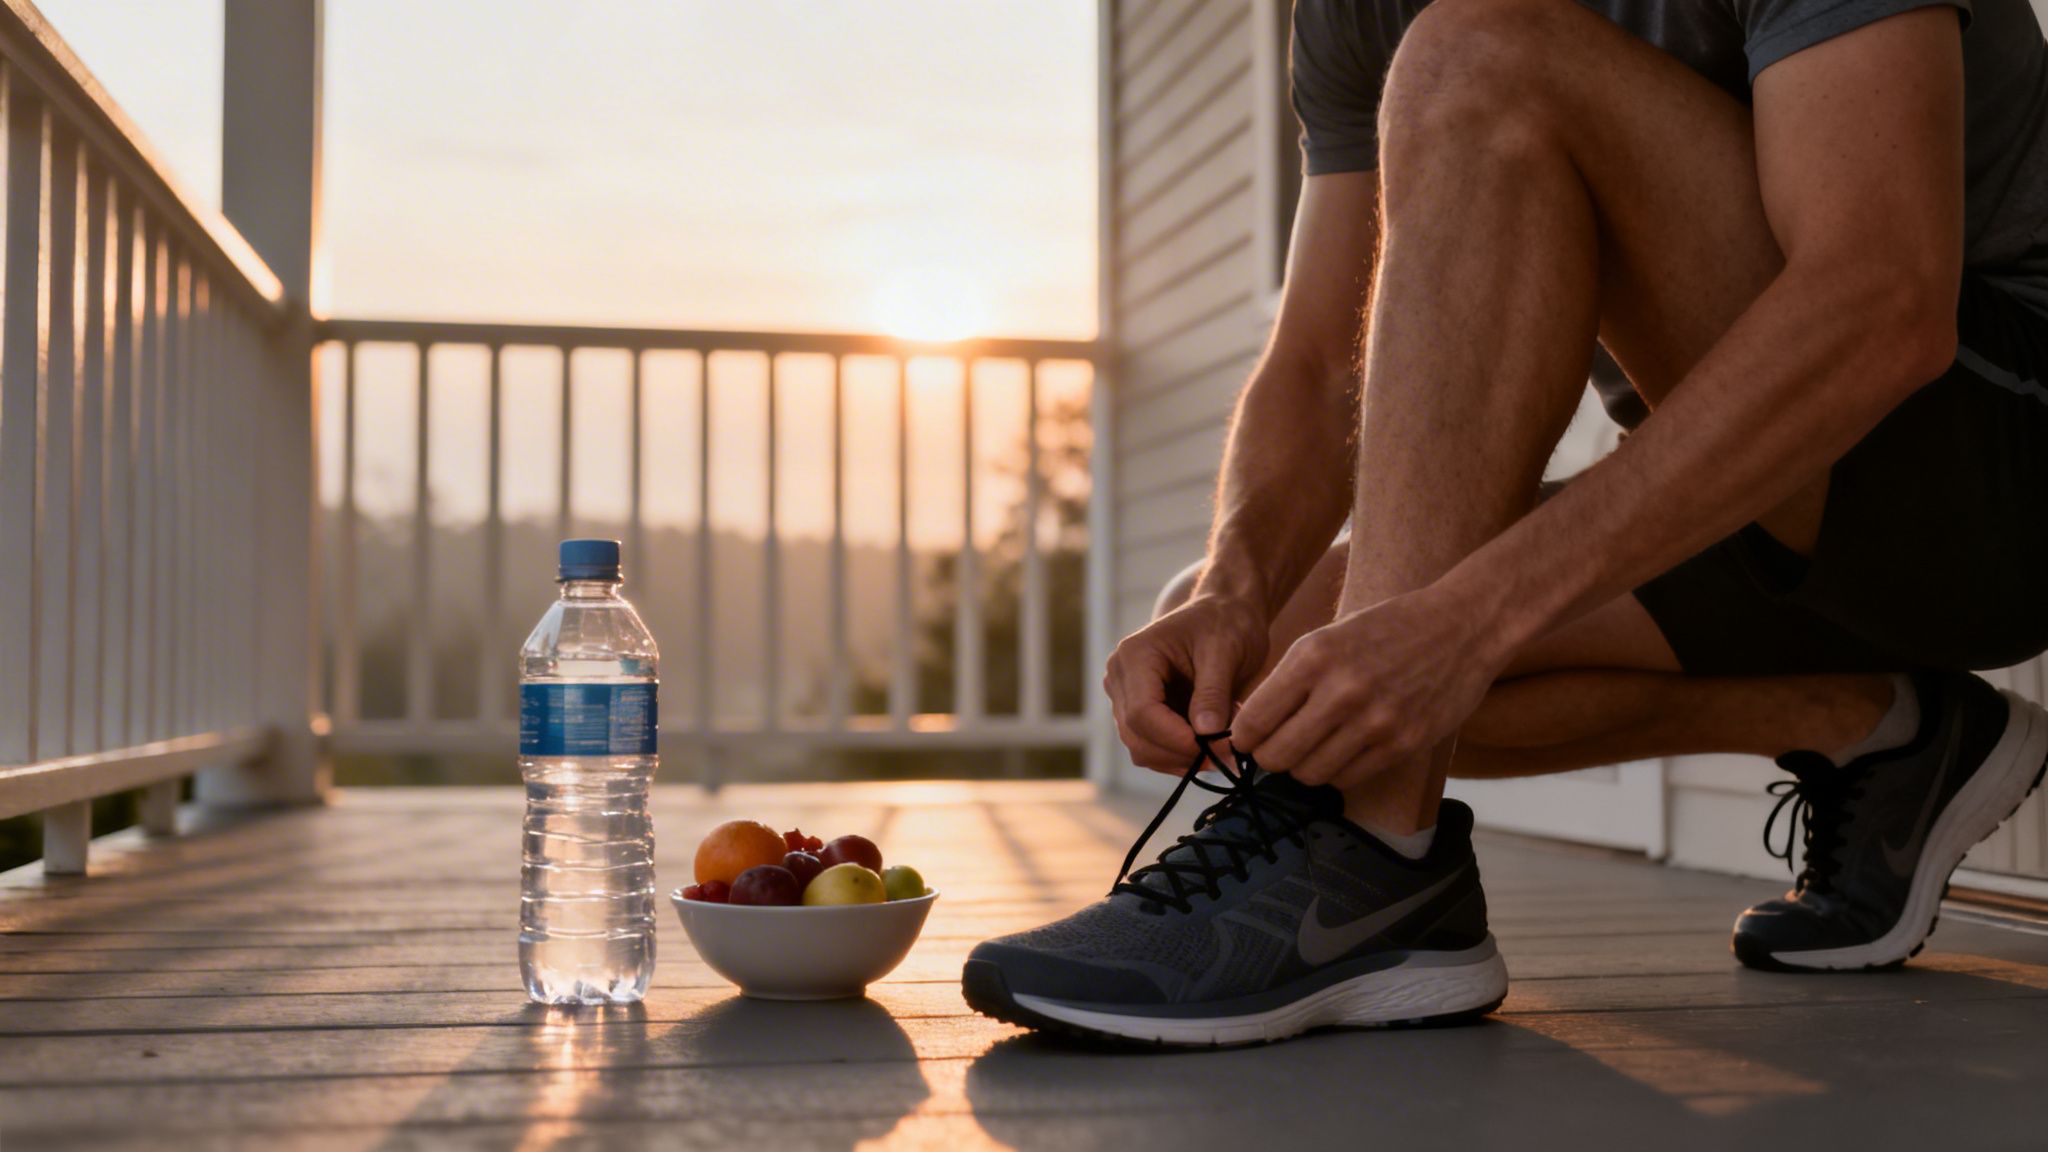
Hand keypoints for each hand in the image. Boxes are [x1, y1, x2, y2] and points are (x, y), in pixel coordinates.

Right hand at [1104, 594, 1268, 771]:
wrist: (1223, 613)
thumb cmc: (1224, 623)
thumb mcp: (1225, 651)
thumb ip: (1213, 693)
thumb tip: (1206, 733)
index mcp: (1135, 656)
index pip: (1142, 712)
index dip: (1176, 738)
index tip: (1216, 748)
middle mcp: (1120, 677)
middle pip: (1137, 735)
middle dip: (1181, 753)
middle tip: (1226, 753)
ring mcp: (1126, 696)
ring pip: (1142, 748)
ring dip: (1181, 758)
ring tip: (1221, 744)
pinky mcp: (1139, 711)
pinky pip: (1152, 748)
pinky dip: (1180, 755)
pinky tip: (1210, 743)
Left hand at [1232, 583, 1505, 789]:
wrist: (1462, 626)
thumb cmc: (1389, 630)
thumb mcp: (1329, 638)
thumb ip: (1291, 679)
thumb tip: (1252, 726)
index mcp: (1313, 656)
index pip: (1253, 721)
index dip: (1243, 738)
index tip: (1249, 739)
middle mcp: (1340, 691)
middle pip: (1277, 756)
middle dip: (1270, 758)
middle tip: (1279, 750)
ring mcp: (1374, 722)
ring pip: (1310, 774)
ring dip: (1305, 767)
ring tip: (1315, 749)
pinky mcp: (1403, 744)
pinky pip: (1348, 778)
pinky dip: (1338, 772)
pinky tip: (1345, 751)